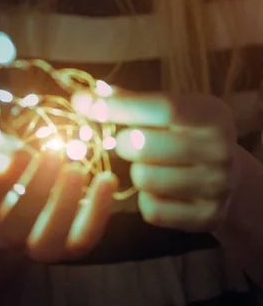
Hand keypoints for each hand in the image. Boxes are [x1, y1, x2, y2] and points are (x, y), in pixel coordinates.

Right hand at [0, 121, 117, 262]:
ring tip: (75, 169)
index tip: (18, 151)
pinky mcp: (68, 246)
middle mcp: (3, 235)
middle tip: (53, 152)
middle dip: (35, 189)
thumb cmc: (0, 164)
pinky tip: (107, 179)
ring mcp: (36, 246)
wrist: (17, 199)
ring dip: (64, 207)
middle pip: (14, 227)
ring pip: (47, 242)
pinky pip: (83, 239)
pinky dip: (98, 213)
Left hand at [72, 90, 240, 232]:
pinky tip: (161, 189)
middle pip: (144, 146)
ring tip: (152, 164)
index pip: (161, 108)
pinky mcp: (207, 217)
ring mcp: (217, 187)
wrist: (229, 175)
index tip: (82, 103)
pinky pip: (152, 210)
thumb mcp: (171, 109)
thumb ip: (132, 100)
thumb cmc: (187, 133)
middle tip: (131, 141)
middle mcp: (221, 150)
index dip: (118, 106)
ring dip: (137, 171)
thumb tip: (90, 94)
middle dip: (125, 142)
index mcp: (211, 115)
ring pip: (143, 179)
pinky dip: (147, 199)